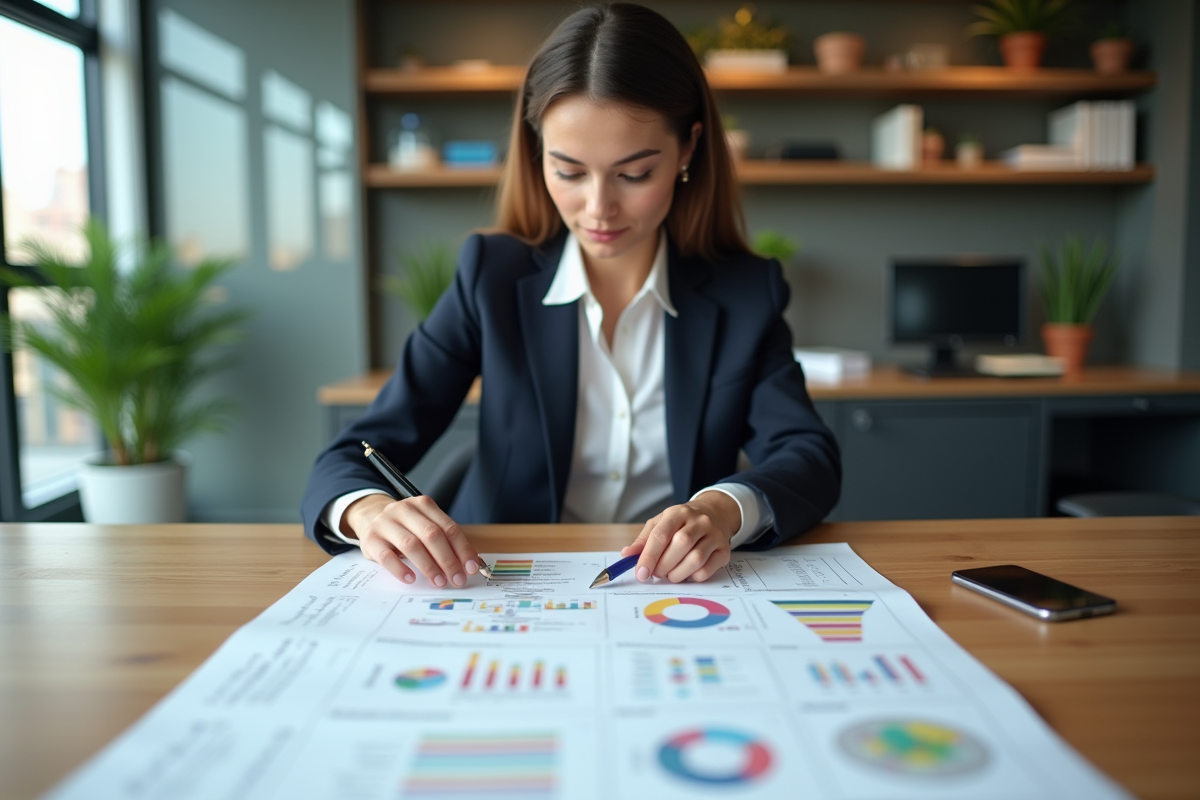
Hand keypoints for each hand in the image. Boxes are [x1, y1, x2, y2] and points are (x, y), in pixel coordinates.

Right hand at [343, 494, 482, 587]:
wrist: (369, 517)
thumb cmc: (405, 527)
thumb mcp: (424, 526)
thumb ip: (446, 541)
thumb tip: (470, 564)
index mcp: (423, 504)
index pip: (448, 527)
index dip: (462, 549)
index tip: (471, 568)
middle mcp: (404, 510)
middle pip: (431, 535)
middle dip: (448, 560)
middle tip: (457, 579)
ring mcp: (385, 523)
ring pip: (411, 545)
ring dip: (428, 566)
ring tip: (438, 581)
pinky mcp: (370, 539)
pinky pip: (386, 556)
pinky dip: (400, 569)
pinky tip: (411, 578)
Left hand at [621, 492, 740, 582]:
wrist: (715, 514)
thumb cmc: (682, 522)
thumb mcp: (661, 523)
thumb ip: (644, 540)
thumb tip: (627, 554)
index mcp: (677, 513)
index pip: (661, 534)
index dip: (649, 556)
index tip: (641, 573)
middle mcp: (698, 522)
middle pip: (680, 545)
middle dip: (663, 565)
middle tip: (656, 573)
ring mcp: (714, 535)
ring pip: (695, 559)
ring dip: (677, 574)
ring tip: (670, 574)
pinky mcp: (724, 550)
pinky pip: (707, 570)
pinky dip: (693, 577)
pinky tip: (687, 573)